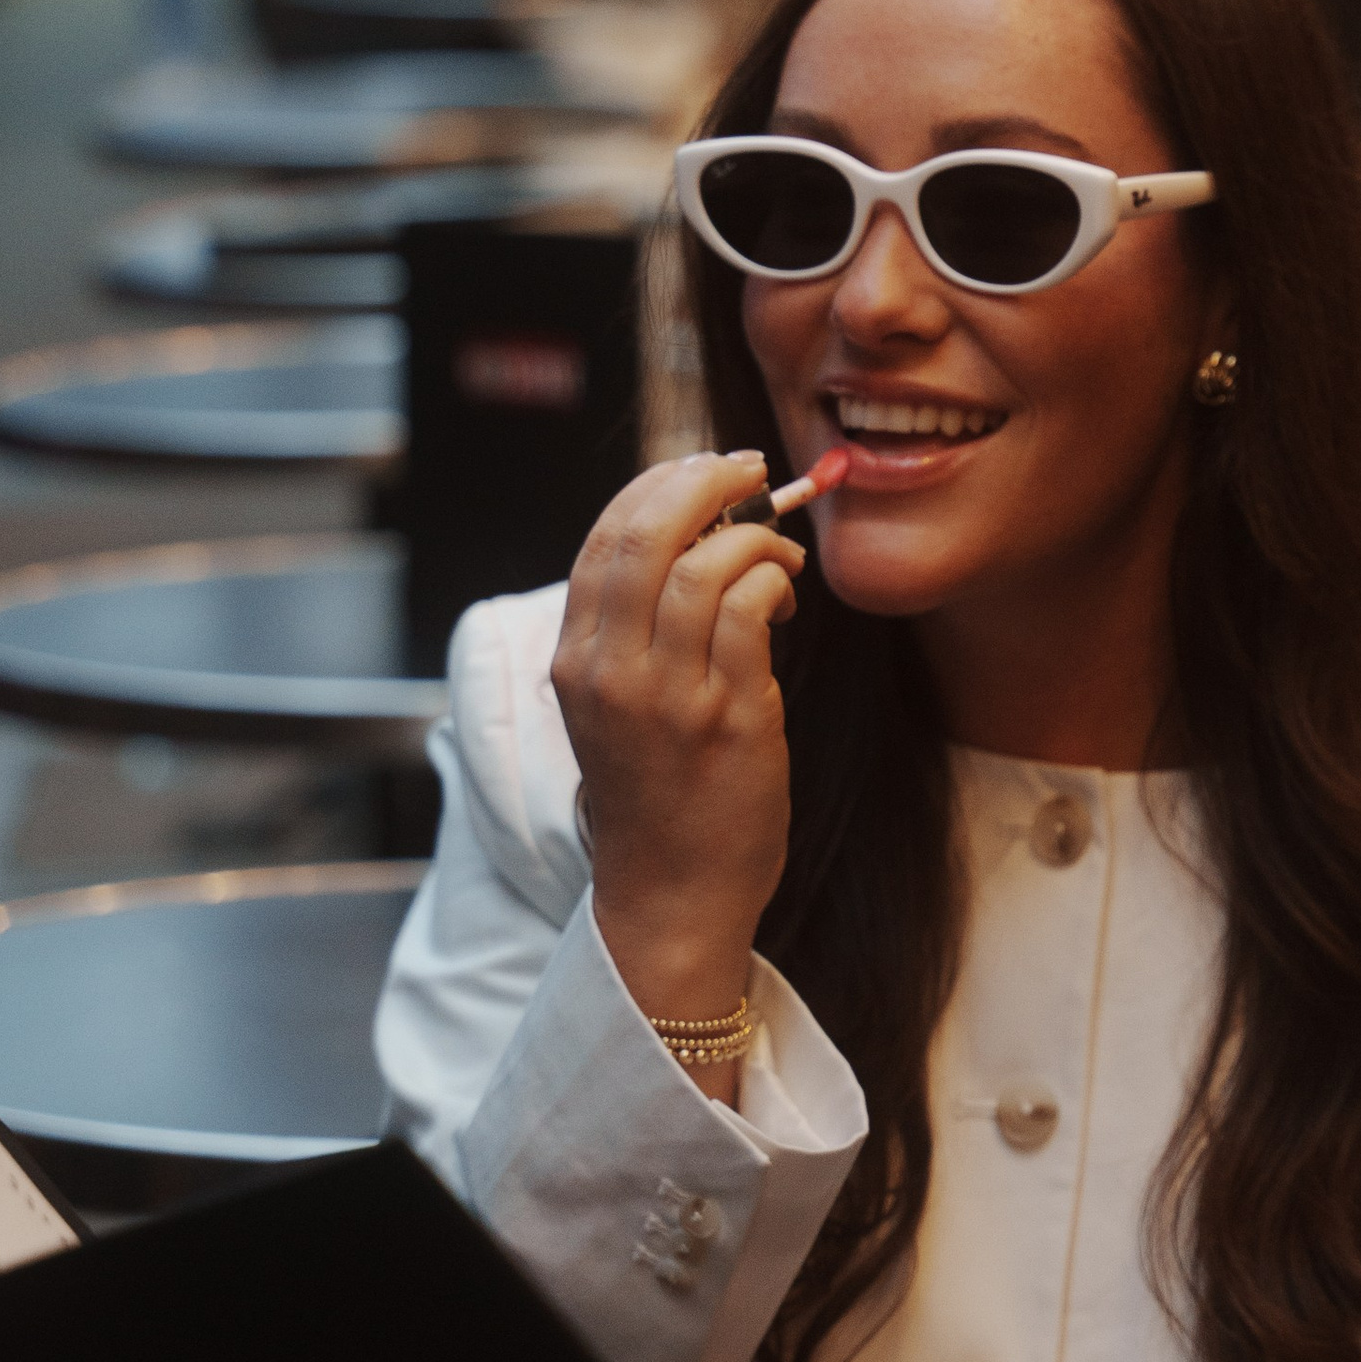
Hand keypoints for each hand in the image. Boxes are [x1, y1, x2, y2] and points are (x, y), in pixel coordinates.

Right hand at [551, 453, 803, 1085]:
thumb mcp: (616, 704)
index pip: (603, 539)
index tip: (703, 468)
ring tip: (778, 558)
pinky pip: (752, 610)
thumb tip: (696, 534)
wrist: (671, 893)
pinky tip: (786, 598)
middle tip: (751, 472)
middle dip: (705, 484)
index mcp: (574, 661)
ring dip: (756, 540)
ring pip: (706, 565)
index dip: (657, 487)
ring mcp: (668, 697)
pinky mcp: (728, 719)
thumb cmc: (657, 793)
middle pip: (647, 535)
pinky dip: (775, 582)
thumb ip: (635, 628)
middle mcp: (609, 673)